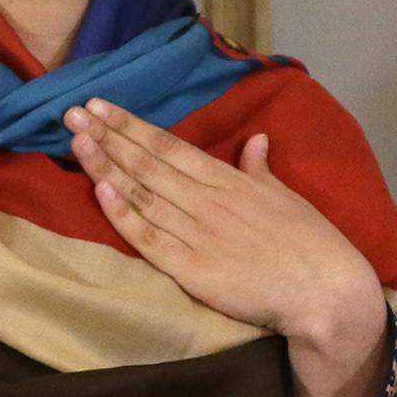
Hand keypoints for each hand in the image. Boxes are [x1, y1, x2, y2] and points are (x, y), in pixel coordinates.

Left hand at [64, 98, 390, 396]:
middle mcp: (208, 199)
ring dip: (106, 165)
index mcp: (230, 179)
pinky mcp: (192, 268)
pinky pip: (148, 238)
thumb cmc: (311, 243)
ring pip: (142, 193)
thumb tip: (256, 140)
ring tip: (76, 141)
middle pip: (148, 162)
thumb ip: (260, 169)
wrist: (325, 291)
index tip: (100, 106)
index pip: (170, 145)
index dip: (131, 125)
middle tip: (71, 113)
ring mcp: (198, 233)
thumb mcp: (286, 196)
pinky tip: (100, 191)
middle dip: (108, 135)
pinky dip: (122, 213)